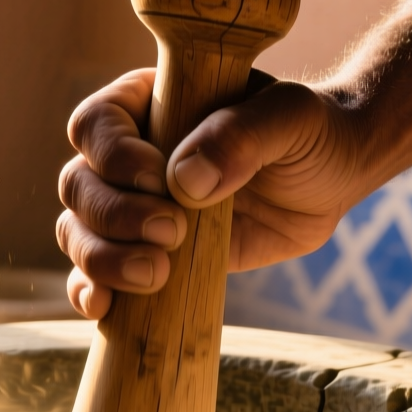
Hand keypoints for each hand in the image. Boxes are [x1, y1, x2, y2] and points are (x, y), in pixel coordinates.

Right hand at [54, 68, 367, 317]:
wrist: (333, 178)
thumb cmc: (309, 132)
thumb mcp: (289, 118)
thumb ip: (241, 137)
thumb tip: (185, 181)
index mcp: (148, 104)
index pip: (95, 125)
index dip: (112, 155)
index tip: (157, 178)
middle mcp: (127, 155)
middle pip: (78, 185)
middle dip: (113, 215)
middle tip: (171, 232)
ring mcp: (134, 208)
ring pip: (79, 232)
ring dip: (101, 259)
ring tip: (153, 274)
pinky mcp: (148, 254)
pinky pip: (98, 275)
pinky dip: (91, 291)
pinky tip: (103, 307)